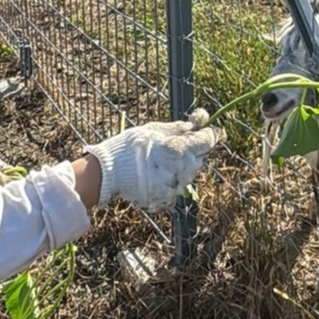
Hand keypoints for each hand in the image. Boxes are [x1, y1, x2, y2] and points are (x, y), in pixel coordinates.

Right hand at [83, 109, 222, 211]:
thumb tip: (202, 118)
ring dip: (181, 166)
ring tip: (159, 161)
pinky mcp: (168, 199)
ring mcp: (177, 187)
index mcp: (182, 149)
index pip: (209, 140)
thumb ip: (182, 126)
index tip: (205, 129)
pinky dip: (169, 180)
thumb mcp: (155, 129)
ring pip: (189, 174)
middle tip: (173, 145)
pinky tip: (154, 174)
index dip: (209, 133)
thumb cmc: (131, 146)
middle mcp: (184, 170)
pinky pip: (176, 187)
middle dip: (192, 150)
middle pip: (200, 158)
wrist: (109, 173)